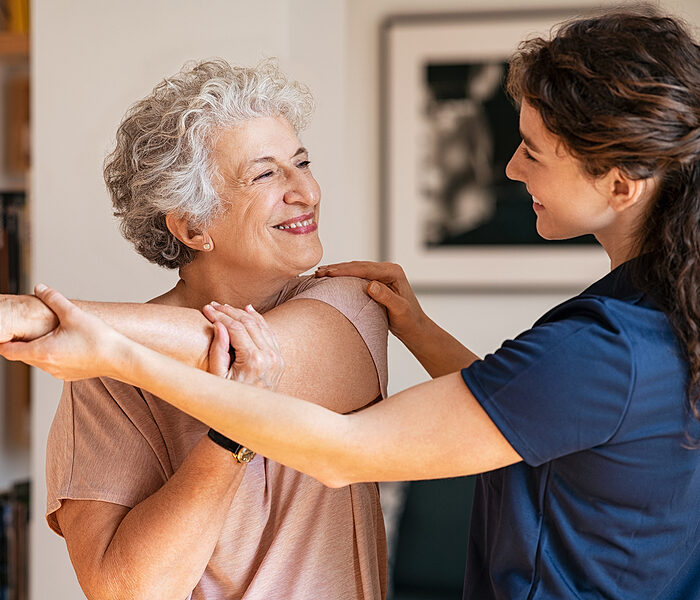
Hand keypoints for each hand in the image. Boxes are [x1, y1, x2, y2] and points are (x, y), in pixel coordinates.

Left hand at [0, 284, 125, 380]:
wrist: (120, 358)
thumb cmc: (99, 339)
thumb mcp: (74, 313)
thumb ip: (53, 299)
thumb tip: (40, 287)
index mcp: (42, 351)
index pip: (8, 350)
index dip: (2, 341)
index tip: (3, 332)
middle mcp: (47, 365)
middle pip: (22, 355)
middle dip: (23, 341)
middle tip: (28, 328)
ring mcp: (57, 372)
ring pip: (38, 360)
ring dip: (39, 348)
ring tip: (52, 334)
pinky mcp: (68, 375)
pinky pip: (52, 365)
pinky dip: (53, 355)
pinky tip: (67, 344)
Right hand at [202, 302, 283, 390]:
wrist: (252, 417)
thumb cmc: (230, 398)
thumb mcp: (218, 377)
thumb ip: (218, 351)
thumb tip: (219, 325)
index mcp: (253, 360)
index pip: (235, 328)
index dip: (220, 316)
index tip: (206, 310)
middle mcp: (268, 356)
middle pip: (248, 323)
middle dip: (229, 311)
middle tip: (213, 305)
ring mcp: (276, 357)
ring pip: (260, 325)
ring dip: (242, 313)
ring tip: (225, 307)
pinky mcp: (279, 358)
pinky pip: (269, 332)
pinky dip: (258, 320)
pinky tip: (248, 310)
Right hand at [315, 261, 428, 345]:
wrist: (415, 327)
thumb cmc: (409, 321)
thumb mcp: (400, 311)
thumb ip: (387, 297)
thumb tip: (370, 285)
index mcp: (393, 272)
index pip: (365, 269)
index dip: (345, 270)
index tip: (328, 273)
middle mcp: (388, 269)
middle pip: (358, 266)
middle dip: (337, 268)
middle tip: (318, 272)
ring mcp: (382, 274)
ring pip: (356, 269)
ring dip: (338, 271)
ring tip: (320, 273)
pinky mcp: (377, 281)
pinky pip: (357, 276)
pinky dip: (344, 276)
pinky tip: (331, 279)